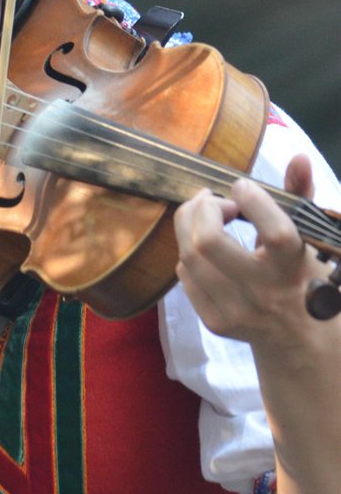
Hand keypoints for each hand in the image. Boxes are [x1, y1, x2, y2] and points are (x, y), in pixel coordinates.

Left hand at [174, 154, 318, 345]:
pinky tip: (205, 249)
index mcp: (294, 267)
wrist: (298, 337)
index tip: (241, 186)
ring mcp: (236, 311)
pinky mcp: (214, 323)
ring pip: (189, 256)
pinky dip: (189, 253)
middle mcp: (265, 293)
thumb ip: (300, 195)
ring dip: (189, 225)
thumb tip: (298, 157)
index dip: (253, 200)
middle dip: (203, 208)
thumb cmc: (302, 274)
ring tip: (205, 215)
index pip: (275, 232)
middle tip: (213, 200)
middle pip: (208, 241)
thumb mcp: (309, 236)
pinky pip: (185, 275)